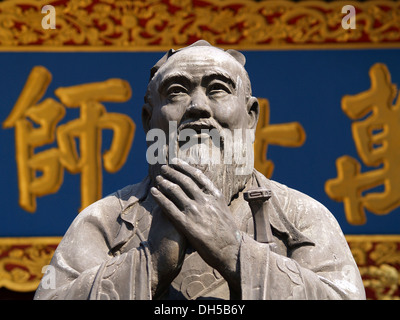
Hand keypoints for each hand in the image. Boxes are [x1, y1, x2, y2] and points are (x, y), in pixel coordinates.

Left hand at [150, 159, 241, 292]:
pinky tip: (153, 192)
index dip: (185, 167)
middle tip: (163, 167)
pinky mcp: (186, 224)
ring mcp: (195, 212)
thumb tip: (209, 191)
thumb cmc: (229, 234)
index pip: (198, 176)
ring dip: (164, 182)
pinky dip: (160, 197)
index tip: (176, 162)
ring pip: (175, 191)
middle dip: (172, 172)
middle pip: (184, 181)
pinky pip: (169, 207)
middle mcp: (204, 201)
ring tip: (157, 178)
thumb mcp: (225, 211)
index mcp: (215, 196)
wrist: (232, 252)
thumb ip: (215, 200)